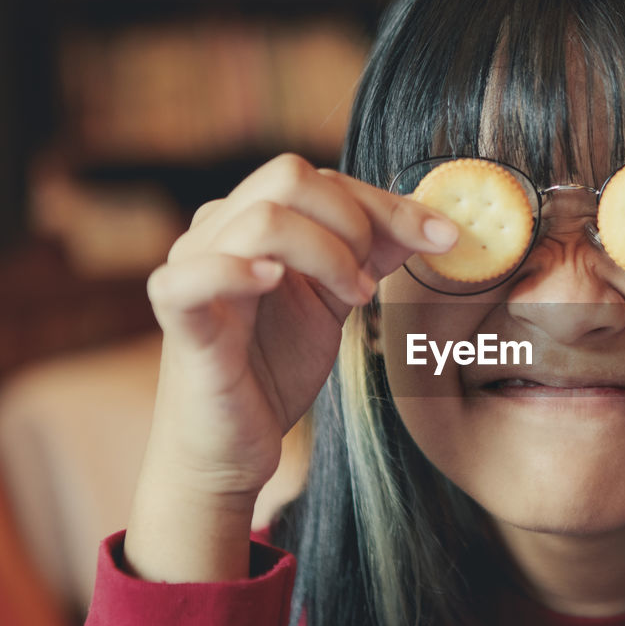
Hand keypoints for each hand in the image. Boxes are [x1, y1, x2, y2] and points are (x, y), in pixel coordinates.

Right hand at [128, 154, 456, 581]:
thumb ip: (371, 255)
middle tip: (371, 282)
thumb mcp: (335, 301)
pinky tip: (274, 283)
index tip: (444, 237)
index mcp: (251, 220)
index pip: (322, 180)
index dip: (387, 204)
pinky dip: (236, 272)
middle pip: (290, 177)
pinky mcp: (179, 322)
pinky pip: (193, 277)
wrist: (230, 448)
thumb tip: (433, 223)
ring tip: (353, 298)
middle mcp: (215, 231)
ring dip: (324, 253)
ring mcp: (191, 270)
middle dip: (354, 223)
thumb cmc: (274, 369)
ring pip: (261, 220)